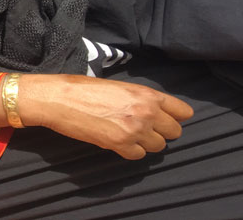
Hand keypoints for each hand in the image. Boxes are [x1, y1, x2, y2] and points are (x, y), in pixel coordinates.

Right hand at [15, 74, 193, 159]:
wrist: (59, 98)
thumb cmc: (84, 89)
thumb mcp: (119, 87)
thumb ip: (141, 99)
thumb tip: (153, 112)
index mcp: (147, 94)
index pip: (183, 112)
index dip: (175, 117)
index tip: (166, 119)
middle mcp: (147, 112)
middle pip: (174, 132)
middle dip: (161, 131)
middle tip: (144, 128)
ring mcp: (135, 130)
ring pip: (158, 146)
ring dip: (146, 142)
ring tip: (128, 134)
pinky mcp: (121, 144)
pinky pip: (138, 155)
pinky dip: (130, 150)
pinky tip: (117, 141)